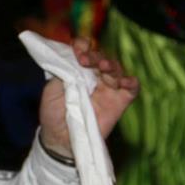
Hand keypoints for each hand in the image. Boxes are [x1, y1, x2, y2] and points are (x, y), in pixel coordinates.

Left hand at [39, 37, 139, 157]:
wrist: (59, 138)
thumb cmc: (53, 113)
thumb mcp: (52, 88)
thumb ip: (64, 70)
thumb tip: (73, 54)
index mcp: (78, 70)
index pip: (86, 50)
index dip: (83, 46)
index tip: (77, 50)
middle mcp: (94, 77)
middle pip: (101, 58)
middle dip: (95, 55)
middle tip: (85, 59)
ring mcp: (108, 89)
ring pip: (116, 70)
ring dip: (111, 65)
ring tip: (102, 66)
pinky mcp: (119, 102)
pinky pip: (131, 88)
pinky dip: (131, 82)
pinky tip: (124, 81)